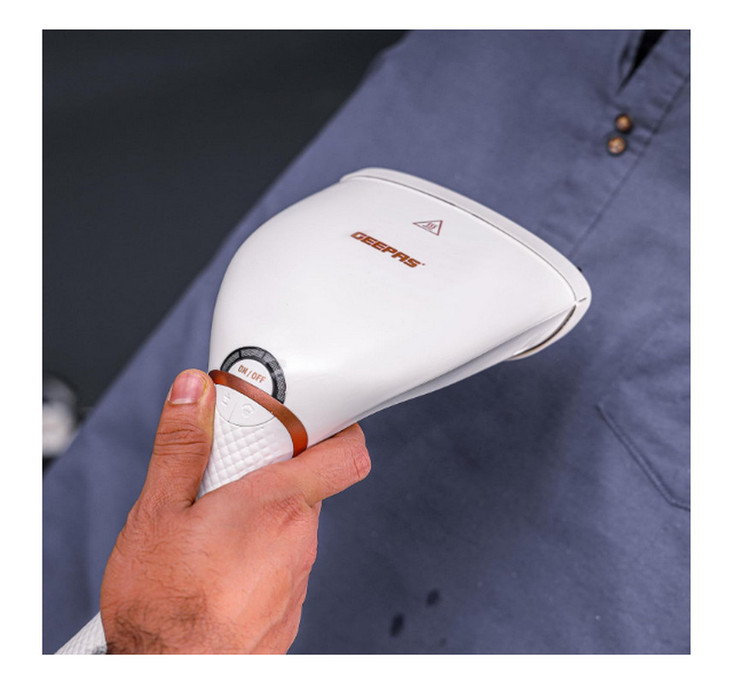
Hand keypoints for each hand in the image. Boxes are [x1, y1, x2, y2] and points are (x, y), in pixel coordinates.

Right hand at [99, 369, 369, 653]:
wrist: (169, 676)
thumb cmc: (164, 606)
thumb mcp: (159, 511)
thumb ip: (183, 445)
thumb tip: (194, 393)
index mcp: (276, 504)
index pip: (347, 452)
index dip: (337, 428)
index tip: (305, 418)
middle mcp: (298, 539)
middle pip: (311, 483)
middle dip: (275, 470)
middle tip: (233, 471)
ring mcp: (297, 576)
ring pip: (293, 523)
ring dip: (264, 513)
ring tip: (216, 520)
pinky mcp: (288, 606)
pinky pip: (284, 561)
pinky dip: (261, 550)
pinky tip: (221, 561)